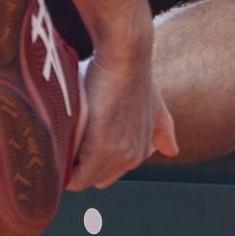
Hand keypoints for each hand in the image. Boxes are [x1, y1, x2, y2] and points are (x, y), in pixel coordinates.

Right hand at [67, 34, 178, 189]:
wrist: (126, 56)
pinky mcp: (101, 149)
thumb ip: (162, 128)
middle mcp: (134, 157)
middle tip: (73, 131)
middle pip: (96, 178)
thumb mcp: (154, 105)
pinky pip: (74, 178)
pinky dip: (63, 168)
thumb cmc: (132, 73)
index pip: (108, 173)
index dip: (90, 158)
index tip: (82, 137)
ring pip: (83, 179)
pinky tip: (62, 141)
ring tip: (69, 130)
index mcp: (142, 149)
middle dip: (80, 163)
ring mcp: (119, 155)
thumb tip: (173, 151)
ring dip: (71, 162)